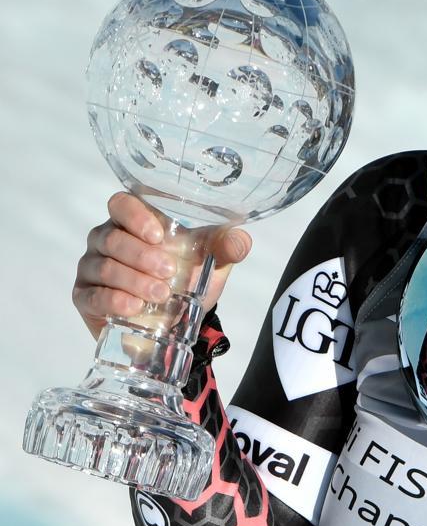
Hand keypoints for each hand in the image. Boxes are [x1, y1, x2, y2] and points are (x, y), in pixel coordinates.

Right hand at [73, 192, 252, 338]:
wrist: (179, 322)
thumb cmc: (188, 279)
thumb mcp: (213, 262)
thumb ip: (226, 247)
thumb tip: (241, 240)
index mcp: (134, 222)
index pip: (121, 204)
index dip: (135, 216)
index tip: (159, 235)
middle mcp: (107, 240)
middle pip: (112, 238)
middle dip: (141, 255)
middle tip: (169, 272)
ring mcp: (93, 267)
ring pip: (103, 266)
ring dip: (133, 280)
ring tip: (161, 294)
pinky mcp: (85, 296)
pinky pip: (92, 294)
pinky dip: (113, 299)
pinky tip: (134, 306)